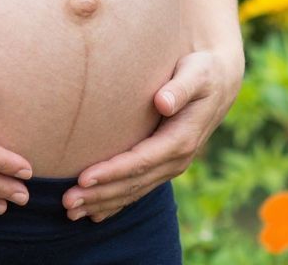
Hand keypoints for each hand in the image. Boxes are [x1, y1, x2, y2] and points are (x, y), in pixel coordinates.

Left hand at [63, 47, 242, 221]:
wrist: (221, 83)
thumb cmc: (204, 71)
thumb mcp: (198, 73)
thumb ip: (181, 87)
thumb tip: (163, 102)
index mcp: (182, 139)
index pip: (141, 161)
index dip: (112, 172)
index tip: (83, 177)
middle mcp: (177, 159)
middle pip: (133, 183)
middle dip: (99, 194)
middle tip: (66, 202)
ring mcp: (171, 166)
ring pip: (133, 191)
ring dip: (102, 203)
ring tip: (71, 211)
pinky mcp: (164, 165)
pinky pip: (139, 189)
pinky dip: (116, 204)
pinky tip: (94, 215)